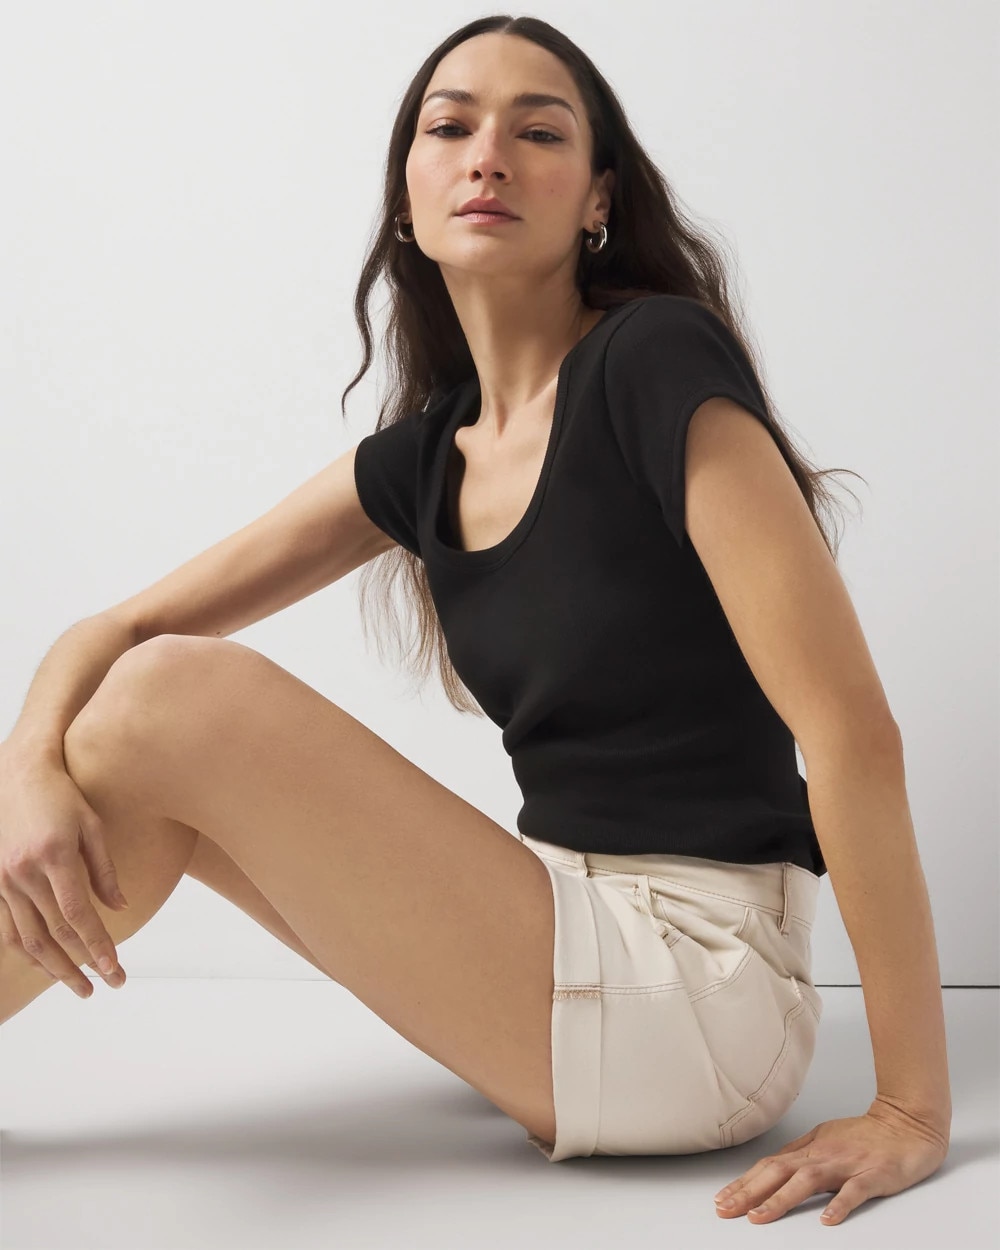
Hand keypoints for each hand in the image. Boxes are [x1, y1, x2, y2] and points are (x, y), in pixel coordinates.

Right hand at [0, 747, 128, 997]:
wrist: (17, 772)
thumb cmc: (62, 795)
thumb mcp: (92, 825)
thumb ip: (105, 870)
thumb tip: (121, 908)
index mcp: (53, 857)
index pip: (78, 916)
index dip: (97, 946)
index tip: (115, 969)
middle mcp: (23, 873)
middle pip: (53, 935)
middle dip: (80, 966)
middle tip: (106, 986)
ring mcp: (3, 879)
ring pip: (27, 939)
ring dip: (54, 968)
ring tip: (80, 986)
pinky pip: (8, 927)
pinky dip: (27, 951)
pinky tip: (46, 965)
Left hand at [713, 1096, 949, 1225]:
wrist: (908, 1122)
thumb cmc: (866, 1134)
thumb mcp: (825, 1138)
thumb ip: (801, 1153)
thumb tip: (773, 1167)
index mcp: (810, 1148)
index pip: (769, 1166)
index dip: (744, 1182)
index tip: (722, 1199)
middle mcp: (822, 1154)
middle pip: (778, 1172)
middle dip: (749, 1192)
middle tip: (725, 1210)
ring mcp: (847, 1164)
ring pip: (807, 1180)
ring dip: (780, 1199)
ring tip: (758, 1217)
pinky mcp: (874, 1175)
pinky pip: (854, 1191)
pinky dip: (839, 1205)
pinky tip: (826, 1221)